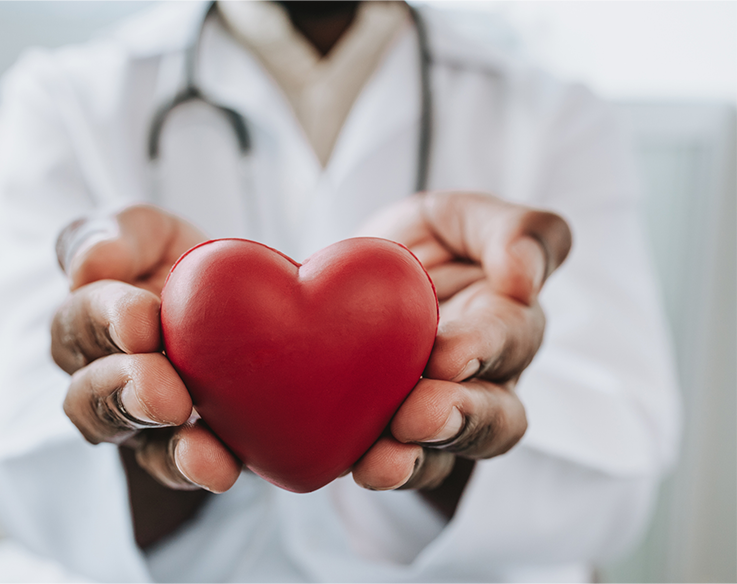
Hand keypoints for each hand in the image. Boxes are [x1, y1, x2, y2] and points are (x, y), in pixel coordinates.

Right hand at [51, 205, 241, 492]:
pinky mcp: (177, 448)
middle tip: (165, 391)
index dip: (105, 319)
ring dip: (150, 433)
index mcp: (87, 317)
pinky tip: (220, 466)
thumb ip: (120, 234)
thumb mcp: (155, 232)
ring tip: (182, 423)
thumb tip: (90, 263)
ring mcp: (135, 418)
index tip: (142, 320)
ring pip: (122, 437)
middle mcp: (98, 374)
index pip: (79, 318)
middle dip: (123, 389)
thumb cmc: (187, 265)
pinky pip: (172, 468)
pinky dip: (191, 468)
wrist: (251, 312)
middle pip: (87, 393)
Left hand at [352, 192, 571, 490]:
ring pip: (450, 452)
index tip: (448, 355)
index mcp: (506, 318)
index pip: (510, 337)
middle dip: (461, 420)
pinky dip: (384, 470)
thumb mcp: (463, 217)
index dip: (484, 348)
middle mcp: (485, 377)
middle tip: (418, 417)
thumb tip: (527, 277)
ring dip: (419, 460)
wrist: (360, 275)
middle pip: (497, 415)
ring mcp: (442, 413)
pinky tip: (359, 467)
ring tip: (382, 462)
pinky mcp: (395, 435)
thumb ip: (515, 231)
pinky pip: (402, 465)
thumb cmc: (427, 242)